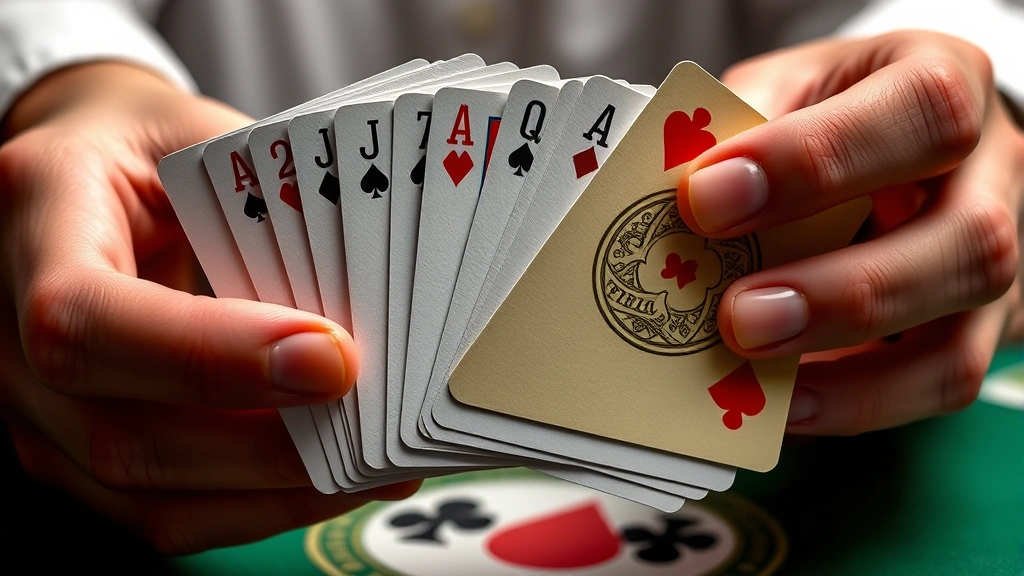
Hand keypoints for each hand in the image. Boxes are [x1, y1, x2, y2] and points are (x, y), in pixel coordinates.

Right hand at [0, 62, 417, 553]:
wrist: (90, 167)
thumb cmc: (152, 147)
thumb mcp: (204, 141)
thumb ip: (268, 214)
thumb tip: (379, 311)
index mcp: (33, 210)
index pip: (86, 315)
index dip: (211, 354)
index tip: (332, 360)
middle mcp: (2, 323)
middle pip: (119, 431)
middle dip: (268, 445)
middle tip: (376, 431)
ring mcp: (29, 401)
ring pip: (144, 492)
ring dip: (274, 491)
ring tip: (372, 465)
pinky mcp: (68, 446)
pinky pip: (159, 509)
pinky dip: (254, 505)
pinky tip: (326, 478)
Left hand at [677, 31, 1023, 434]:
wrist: (900, 151)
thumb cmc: (832, 111)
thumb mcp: (789, 88)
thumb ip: (743, 126)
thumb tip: (663, 193)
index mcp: (944, 82)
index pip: (921, 110)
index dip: (816, 158)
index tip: (705, 199)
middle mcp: (993, 172)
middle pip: (968, 240)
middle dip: (839, 288)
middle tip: (734, 315)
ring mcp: (1000, 260)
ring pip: (960, 337)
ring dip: (849, 367)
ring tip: (753, 364)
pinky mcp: (980, 330)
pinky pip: (938, 384)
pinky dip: (856, 402)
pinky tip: (785, 404)